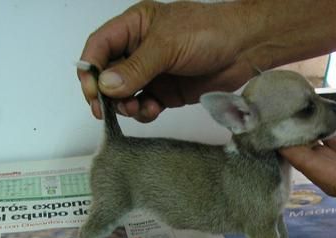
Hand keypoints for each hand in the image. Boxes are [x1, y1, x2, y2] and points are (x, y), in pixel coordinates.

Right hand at [78, 0, 259, 121]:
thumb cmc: (208, 33)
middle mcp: (139, 50)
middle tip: (104, 110)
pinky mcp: (166, 93)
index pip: (100, 46)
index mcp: (134, 27)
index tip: (92, 91)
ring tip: (135, 107)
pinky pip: (144, 106)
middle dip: (105, 93)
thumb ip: (136, 67)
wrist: (244, 49)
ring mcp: (152, 73)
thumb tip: (106, 86)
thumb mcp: (167, 45)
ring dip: (125, 105)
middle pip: (108, 74)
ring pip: (124, 94)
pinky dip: (144, 112)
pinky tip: (152, 110)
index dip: (91, 69)